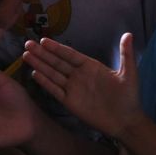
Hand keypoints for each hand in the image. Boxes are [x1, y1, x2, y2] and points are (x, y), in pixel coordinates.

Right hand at [25, 32, 146, 137]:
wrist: (126, 121)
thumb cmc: (129, 97)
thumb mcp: (129, 73)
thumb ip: (126, 54)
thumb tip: (129, 34)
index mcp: (91, 67)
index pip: (70, 54)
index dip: (56, 48)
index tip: (44, 40)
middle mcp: (79, 76)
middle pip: (57, 62)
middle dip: (42, 53)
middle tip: (28, 43)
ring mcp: (73, 89)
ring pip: (52, 74)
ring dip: (40, 65)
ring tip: (26, 55)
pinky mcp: (70, 102)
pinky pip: (54, 90)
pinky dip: (45, 82)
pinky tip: (34, 74)